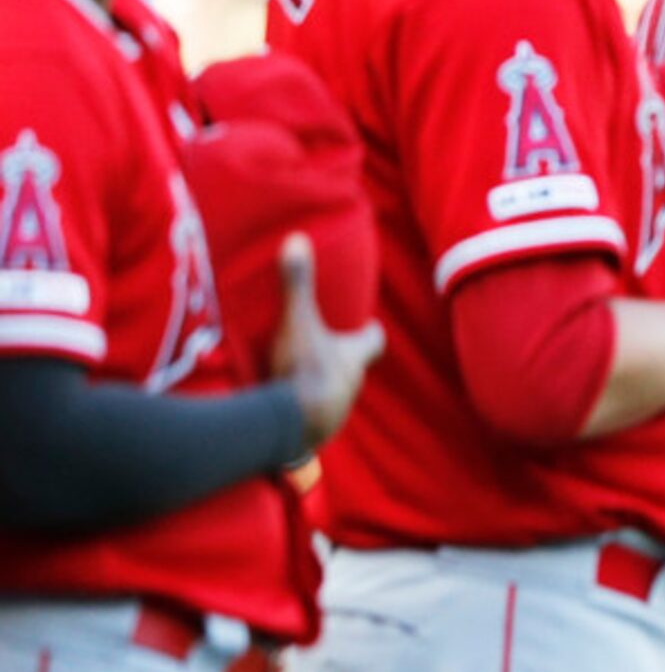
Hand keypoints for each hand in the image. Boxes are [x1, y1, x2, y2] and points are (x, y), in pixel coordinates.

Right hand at [272, 232, 382, 452]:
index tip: (370, 324)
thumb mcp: (298, 321)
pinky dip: (300, 408)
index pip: (374, 341)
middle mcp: (349, 385)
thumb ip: (297, 283)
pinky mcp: (311, 432)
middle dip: (342, 357)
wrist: (290, 427)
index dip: (371, 331)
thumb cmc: (302, 368)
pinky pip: (310, 416)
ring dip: (320, 384)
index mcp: (353, 357)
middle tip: (327, 344)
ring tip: (299, 373)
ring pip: (333, 393)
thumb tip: (298, 239)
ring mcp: (332, 411)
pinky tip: (282, 404)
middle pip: (353, 367)